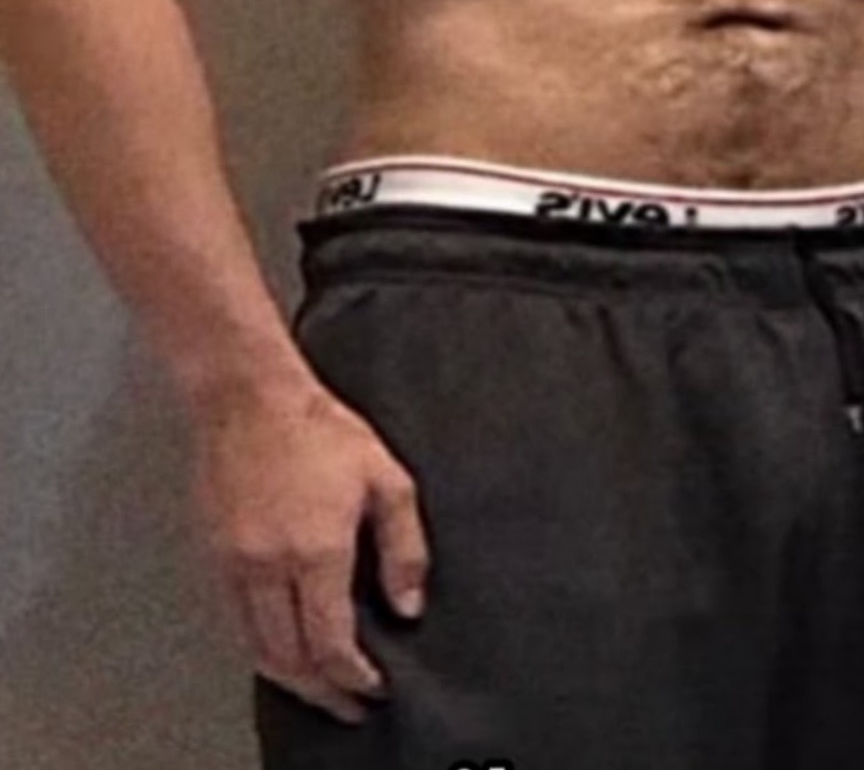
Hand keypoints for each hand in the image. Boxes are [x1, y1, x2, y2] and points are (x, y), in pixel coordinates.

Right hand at [190, 379, 429, 724]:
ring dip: (291, 679)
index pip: (332, 643)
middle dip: (324, 692)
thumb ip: (404, 547)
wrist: (250, 397)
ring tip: (321, 688)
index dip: (355, 678)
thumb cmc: (319, 428)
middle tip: (350, 705)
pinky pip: (237, 623)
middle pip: (291, 660)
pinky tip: (284, 648)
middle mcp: (270, 567)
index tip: (375, 688)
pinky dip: (262, 649)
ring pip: (258, 650)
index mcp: (316, 551)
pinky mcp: (215, 557)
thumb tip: (410, 604)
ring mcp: (236, 565)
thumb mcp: (385, 478)